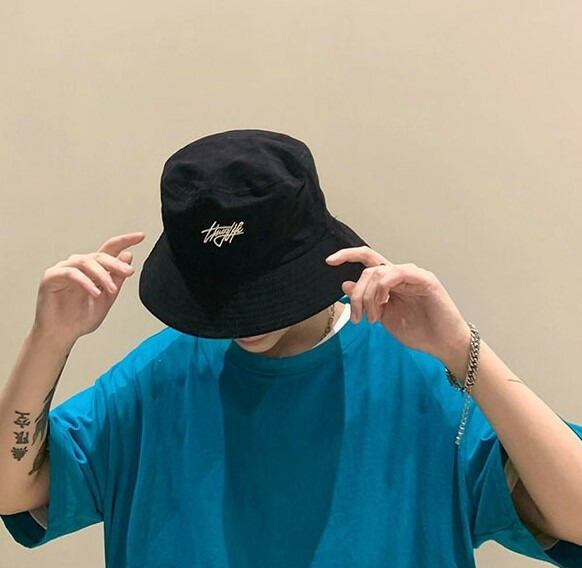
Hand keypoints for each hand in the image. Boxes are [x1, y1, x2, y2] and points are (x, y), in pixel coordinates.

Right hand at [32, 232, 145, 344]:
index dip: (125, 241)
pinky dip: (86, 282)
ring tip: (111, 290)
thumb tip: (127, 256)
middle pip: (100, 256)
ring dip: (102, 275)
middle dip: (116, 263)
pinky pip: (71, 273)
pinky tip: (95, 292)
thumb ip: (117, 278)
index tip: (141, 236)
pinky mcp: (51, 277)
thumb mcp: (107, 297)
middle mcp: (79, 265)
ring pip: (86, 261)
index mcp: (93, 269)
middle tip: (129, 272)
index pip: (110, 249)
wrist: (63, 334)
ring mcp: (64, 269)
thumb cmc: (81, 317)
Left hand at [325, 246, 470, 367]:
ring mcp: (412, 275)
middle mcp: (399, 274)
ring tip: (373, 319)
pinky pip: (397, 273)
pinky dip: (384, 286)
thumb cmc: (417, 331)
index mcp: (389, 282)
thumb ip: (366, 300)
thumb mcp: (382, 316)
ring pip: (378, 273)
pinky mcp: (425, 279)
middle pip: (368, 270)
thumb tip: (345, 284)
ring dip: (369, 297)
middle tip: (358, 318)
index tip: (328, 262)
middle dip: (358, 295)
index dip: (347, 256)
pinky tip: (383, 303)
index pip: (366, 260)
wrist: (442, 344)